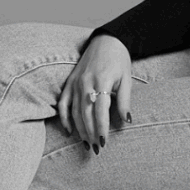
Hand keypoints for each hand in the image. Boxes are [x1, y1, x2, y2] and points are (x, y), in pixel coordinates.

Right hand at [57, 34, 132, 153]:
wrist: (106, 40)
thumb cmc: (119, 59)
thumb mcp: (127, 78)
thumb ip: (124, 100)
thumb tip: (127, 120)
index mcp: (101, 82)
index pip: (100, 111)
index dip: (101, 128)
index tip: (104, 143)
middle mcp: (85, 83)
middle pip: (85, 114)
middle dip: (91, 133)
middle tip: (96, 149)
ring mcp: (75, 83)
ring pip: (74, 111)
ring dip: (80, 130)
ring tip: (86, 144)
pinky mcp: (69, 82)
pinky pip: (63, 103)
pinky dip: (64, 118)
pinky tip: (69, 131)